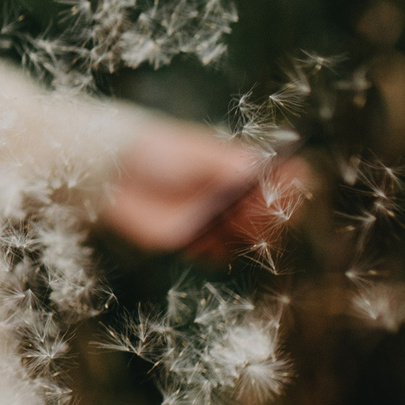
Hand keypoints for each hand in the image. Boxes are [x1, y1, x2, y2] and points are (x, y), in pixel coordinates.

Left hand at [100, 123, 309, 263]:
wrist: (113, 172)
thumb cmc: (155, 151)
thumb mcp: (193, 153)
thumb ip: (226, 165)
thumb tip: (261, 170)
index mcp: (234, 167)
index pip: (278, 179)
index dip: (289, 184)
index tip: (292, 181)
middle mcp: (229, 195)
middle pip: (269, 214)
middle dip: (268, 214)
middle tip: (252, 207)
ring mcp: (214, 218)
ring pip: (248, 238)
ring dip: (247, 235)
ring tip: (228, 222)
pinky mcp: (193, 239)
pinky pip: (217, 254)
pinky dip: (216, 251)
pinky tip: (204, 239)